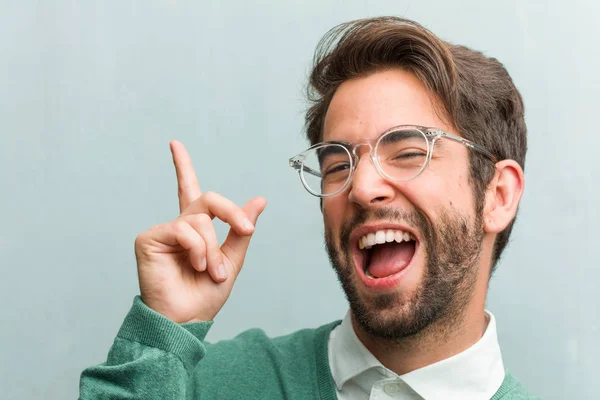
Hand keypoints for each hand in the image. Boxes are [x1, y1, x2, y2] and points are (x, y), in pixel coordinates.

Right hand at [134, 140, 265, 322]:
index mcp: (196, 230)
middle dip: (231, 213)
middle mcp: (178, 226)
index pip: (190, 190)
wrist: (188, 319)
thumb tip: (260, 200)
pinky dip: (197, 248)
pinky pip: (183, 229)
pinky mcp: (149, 238)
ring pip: (200, 219)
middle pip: (208, 200)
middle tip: (245, 230)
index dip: (182, 166)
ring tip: (210, 271)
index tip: (174, 144)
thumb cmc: (206, 295)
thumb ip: (242, 230)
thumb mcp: (232, 260)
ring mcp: (163, 231)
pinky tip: (195, 265)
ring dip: (212, 247)